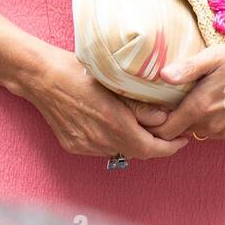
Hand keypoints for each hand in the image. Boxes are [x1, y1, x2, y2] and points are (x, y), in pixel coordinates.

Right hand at [25, 47, 190, 160]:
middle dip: (156, 146)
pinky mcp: (73, 146)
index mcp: (115, 125)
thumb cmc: (78, 72)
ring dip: (135, 143)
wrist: (41, 77)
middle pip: (137, 152)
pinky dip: (114, 141)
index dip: (171, 147)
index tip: (183, 139)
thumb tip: (164, 118)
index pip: (151, 148)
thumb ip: (140, 105)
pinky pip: (101, 148)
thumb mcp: (114, 82)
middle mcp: (101, 141)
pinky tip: (116, 127)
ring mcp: (86, 146)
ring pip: (119, 150)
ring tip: (146, 128)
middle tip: (171, 135)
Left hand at [140, 35, 224, 143]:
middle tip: (177, 97)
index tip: (154, 108)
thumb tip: (163, 76)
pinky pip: (217, 133)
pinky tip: (219, 103)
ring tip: (200, 97)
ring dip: (195, 120)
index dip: (156, 122)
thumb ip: (187, 69)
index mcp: (202, 107)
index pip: (167, 130)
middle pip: (181, 131)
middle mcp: (214, 126)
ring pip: (200, 132)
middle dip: (175, 119)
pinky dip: (213, 122)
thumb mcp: (213, 57)